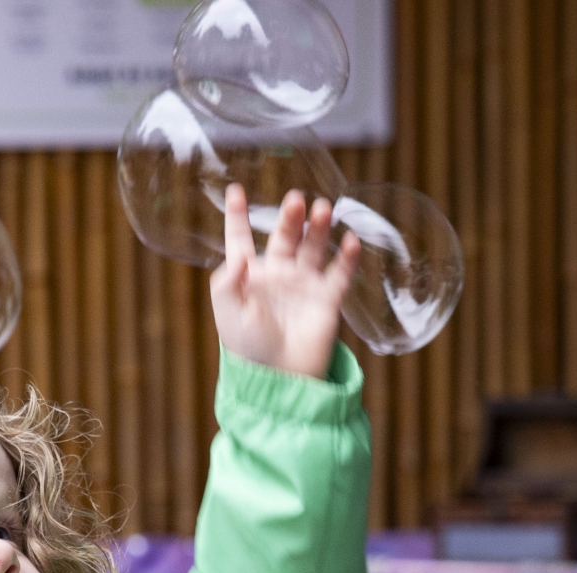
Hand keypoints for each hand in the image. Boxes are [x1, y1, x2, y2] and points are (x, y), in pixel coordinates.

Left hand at [209, 184, 359, 379]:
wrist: (280, 378)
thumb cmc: (248, 349)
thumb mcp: (229, 314)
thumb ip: (226, 283)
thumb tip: (238, 256)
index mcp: (249, 277)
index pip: (241, 240)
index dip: (238, 216)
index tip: (235, 190)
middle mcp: (278, 275)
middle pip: (284, 236)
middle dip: (290, 216)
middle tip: (296, 199)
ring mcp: (304, 285)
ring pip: (313, 247)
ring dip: (318, 227)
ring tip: (323, 208)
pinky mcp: (327, 300)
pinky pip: (340, 273)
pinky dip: (347, 257)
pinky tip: (350, 240)